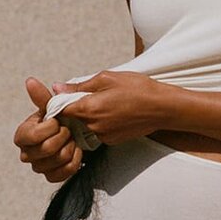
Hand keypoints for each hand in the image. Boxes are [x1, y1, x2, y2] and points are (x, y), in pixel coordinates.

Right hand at [13, 77, 83, 182]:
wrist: (75, 133)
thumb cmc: (61, 119)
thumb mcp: (53, 107)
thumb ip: (42, 97)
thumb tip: (30, 81)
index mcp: (22, 135)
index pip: (32, 136)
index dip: (49, 128)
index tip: (57, 121)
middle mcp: (26, 153)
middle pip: (46, 150)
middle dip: (63, 137)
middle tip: (68, 130)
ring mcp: (38, 166)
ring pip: (55, 162)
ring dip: (69, 148)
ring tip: (72, 140)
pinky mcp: (50, 176)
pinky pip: (62, 174)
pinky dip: (73, 162)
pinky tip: (75, 151)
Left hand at [50, 70, 169, 145]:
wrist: (162, 108)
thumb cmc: (138, 88)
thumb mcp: (107, 78)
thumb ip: (80, 85)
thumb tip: (58, 87)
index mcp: (89, 108)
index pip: (59, 110)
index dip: (59, 102)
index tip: (64, 95)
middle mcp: (93, 126)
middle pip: (72, 118)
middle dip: (77, 106)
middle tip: (94, 94)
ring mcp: (103, 135)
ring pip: (86, 124)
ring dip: (91, 114)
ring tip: (110, 102)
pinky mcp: (112, 140)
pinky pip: (98, 130)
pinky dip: (102, 122)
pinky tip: (116, 112)